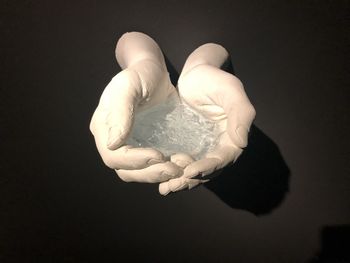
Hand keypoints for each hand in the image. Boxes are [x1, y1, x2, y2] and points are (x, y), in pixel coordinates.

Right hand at [90, 32, 181, 182]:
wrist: (154, 73)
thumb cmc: (141, 75)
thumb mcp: (129, 85)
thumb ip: (120, 111)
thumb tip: (113, 144)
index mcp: (103, 127)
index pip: (114, 156)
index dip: (135, 161)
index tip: (160, 155)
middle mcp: (113, 141)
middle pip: (125, 170)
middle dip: (149, 172)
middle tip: (174, 169)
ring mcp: (129, 146)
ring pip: (138, 172)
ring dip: (158, 175)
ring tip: (179, 170)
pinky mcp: (145, 147)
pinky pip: (151, 166)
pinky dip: (163, 170)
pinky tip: (180, 166)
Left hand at [159, 43, 255, 194]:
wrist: (196, 73)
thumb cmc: (215, 80)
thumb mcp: (231, 91)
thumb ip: (241, 114)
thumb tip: (242, 143)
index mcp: (233, 137)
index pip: (223, 158)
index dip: (208, 167)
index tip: (190, 171)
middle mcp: (220, 146)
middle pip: (209, 170)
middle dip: (191, 180)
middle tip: (173, 186)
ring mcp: (204, 147)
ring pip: (196, 170)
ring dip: (182, 181)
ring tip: (166, 189)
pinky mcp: (190, 145)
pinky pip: (184, 162)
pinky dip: (175, 172)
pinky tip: (161, 179)